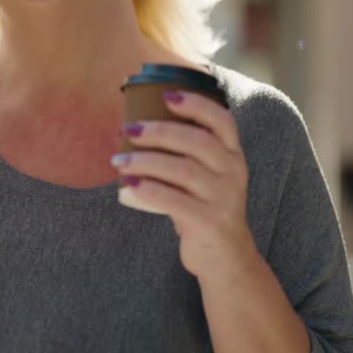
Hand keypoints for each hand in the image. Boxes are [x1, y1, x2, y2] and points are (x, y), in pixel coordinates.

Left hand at [111, 90, 256, 278]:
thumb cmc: (204, 206)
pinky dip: (149, 191)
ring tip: (118, 161)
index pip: (222, 121)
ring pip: (182, 170)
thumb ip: (185, 152)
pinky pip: (175, 201)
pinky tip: (128, 187)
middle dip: (159, 131)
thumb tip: (136, 126)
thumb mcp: (206, 175)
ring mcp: (223, 198)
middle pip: (197, 142)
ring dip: (145, 161)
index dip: (196, 104)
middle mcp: (233, 172)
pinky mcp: (209, 222)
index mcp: (233, 154)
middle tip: (128, 129)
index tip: (166, 95)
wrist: (225, 256)